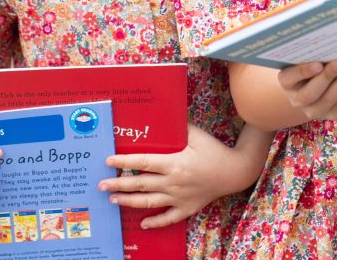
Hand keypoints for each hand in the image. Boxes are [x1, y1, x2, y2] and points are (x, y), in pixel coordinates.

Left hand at [98, 124, 251, 228]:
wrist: (235, 172)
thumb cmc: (213, 150)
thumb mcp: (196, 134)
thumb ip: (178, 126)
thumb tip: (161, 113)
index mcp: (174, 163)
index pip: (143, 163)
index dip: (124, 162)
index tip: (109, 161)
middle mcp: (174, 182)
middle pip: (141, 184)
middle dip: (119, 185)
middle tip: (101, 185)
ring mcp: (180, 198)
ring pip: (149, 202)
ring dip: (129, 202)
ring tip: (113, 200)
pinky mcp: (187, 208)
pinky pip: (168, 218)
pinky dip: (155, 221)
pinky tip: (142, 223)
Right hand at [278, 59, 336, 120]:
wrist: (312, 85)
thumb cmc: (307, 64)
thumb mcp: (302, 59)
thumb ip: (310, 54)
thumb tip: (329, 44)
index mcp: (286, 82)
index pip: (290, 78)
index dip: (304, 72)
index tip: (318, 64)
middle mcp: (296, 100)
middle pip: (312, 92)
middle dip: (329, 76)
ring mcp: (314, 111)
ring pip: (330, 100)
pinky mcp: (332, 115)